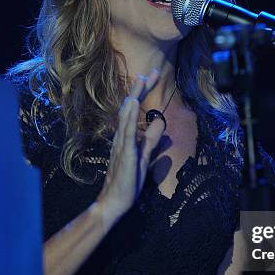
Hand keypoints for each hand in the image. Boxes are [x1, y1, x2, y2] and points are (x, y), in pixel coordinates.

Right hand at [97, 69, 164, 229]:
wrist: (114, 201)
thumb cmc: (128, 180)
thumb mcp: (145, 156)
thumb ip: (151, 139)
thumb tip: (160, 121)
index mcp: (127, 136)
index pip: (135, 110)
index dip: (143, 93)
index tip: (151, 77)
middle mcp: (122, 137)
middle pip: (130, 108)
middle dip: (140, 90)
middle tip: (150, 72)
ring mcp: (122, 145)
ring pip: (127, 117)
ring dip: (134, 99)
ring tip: (140, 82)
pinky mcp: (125, 154)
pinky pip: (126, 133)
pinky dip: (129, 118)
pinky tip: (132, 106)